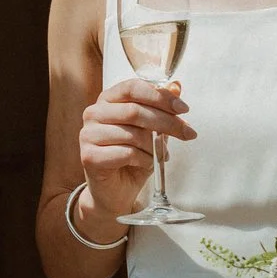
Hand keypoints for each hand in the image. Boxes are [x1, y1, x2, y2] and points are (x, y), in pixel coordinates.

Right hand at [77, 75, 193, 221]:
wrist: (115, 191)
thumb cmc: (132, 157)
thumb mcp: (153, 130)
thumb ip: (161, 108)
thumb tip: (177, 86)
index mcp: (108, 100)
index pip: (133, 88)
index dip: (160, 96)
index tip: (184, 109)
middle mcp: (94, 113)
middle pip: (135, 110)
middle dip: (167, 122)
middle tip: (188, 133)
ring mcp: (88, 134)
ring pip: (132, 134)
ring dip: (155, 146)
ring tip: (163, 155)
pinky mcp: (89, 156)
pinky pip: (126, 153)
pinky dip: (145, 160)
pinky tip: (148, 164)